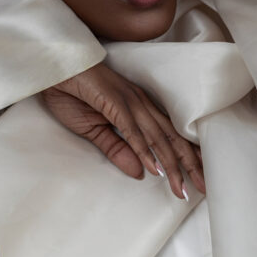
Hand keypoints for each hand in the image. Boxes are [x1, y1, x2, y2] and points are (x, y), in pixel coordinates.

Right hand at [41, 62, 204, 199]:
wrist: (54, 68)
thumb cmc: (72, 94)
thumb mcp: (94, 131)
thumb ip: (117, 150)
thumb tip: (140, 173)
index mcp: (140, 108)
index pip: (170, 136)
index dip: (187, 158)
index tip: (199, 179)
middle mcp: (141, 104)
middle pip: (172, 139)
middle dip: (189, 165)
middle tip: (202, 189)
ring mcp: (130, 102)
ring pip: (157, 137)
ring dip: (171, 165)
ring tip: (181, 188)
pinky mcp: (114, 102)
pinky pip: (132, 130)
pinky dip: (144, 150)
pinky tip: (153, 168)